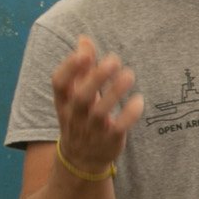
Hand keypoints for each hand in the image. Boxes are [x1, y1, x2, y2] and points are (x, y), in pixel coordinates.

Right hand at [51, 35, 143, 170]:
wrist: (81, 159)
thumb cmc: (81, 116)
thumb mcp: (76, 93)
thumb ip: (82, 67)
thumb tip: (84, 39)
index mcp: (63, 101)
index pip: (59, 83)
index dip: (69, 68)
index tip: (84, 53)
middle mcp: (74, 115)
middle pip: (80, 97)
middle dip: (96, 78)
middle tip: (114, 60)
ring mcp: (91, 129)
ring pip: (99, 112)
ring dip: (115, 92)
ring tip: (129, 74)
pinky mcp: (109, 140)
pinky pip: (118, 128)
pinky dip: (129, 114)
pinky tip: (139, 100)